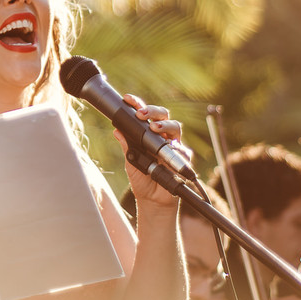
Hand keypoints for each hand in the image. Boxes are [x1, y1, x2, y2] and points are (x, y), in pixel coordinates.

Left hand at [114, 94, 187, 211]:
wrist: (152, 200)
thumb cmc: (142, 179)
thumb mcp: (130, 161)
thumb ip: (126, 145)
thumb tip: (117, 130)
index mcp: (149, 134)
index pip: (145, 115)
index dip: (138, 105)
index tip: (127, 99)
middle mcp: (163, 136)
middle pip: (163, 115)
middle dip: (153, 111)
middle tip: (141, 114)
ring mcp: (174, 146)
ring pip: (175, 127)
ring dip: (165, 125)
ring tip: (155, 128)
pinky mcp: (183, 159)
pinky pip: (182, 150)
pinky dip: (176, 148)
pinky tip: (169, 148)